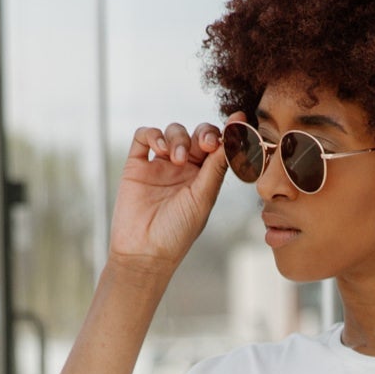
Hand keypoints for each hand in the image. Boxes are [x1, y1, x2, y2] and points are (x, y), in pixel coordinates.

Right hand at [107, 123, 225, 276]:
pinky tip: (160, 148)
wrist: (143, 252)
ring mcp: (159, 165)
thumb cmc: (177, 233)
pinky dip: (153, 135)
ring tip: (177, 159)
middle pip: (196, 135)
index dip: (227, 133)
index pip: (217, 148)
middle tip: (205, 144)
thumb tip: (234, 137)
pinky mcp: (137, 165)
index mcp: (203, 178)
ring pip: (173, 132)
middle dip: (203, 133)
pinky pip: (144, 137)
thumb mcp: (202, 199)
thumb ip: (215, 168)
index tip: (237, 121)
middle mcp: (183, 169)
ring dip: (179, 138)